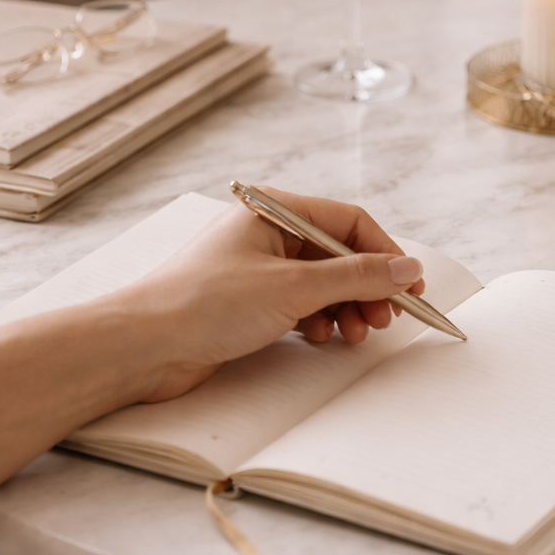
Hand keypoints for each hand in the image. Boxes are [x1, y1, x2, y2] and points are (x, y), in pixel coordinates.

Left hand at [115, 189, 425, 404]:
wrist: (145, 345)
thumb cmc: (205, 303)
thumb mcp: (293, 288)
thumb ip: (355, 276)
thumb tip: (406, 268)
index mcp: (274, 210)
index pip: (348, 221)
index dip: (385, 254)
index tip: (410, 288)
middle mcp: (267, 233)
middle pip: (338, 254)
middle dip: (366, 287)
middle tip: (384, 319)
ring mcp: (257, 269)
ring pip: (322, 283)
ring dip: (345, 308)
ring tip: (354, 334)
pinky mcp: (248, 302)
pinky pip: (301, 305)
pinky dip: (318, 320)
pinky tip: (319, 337)